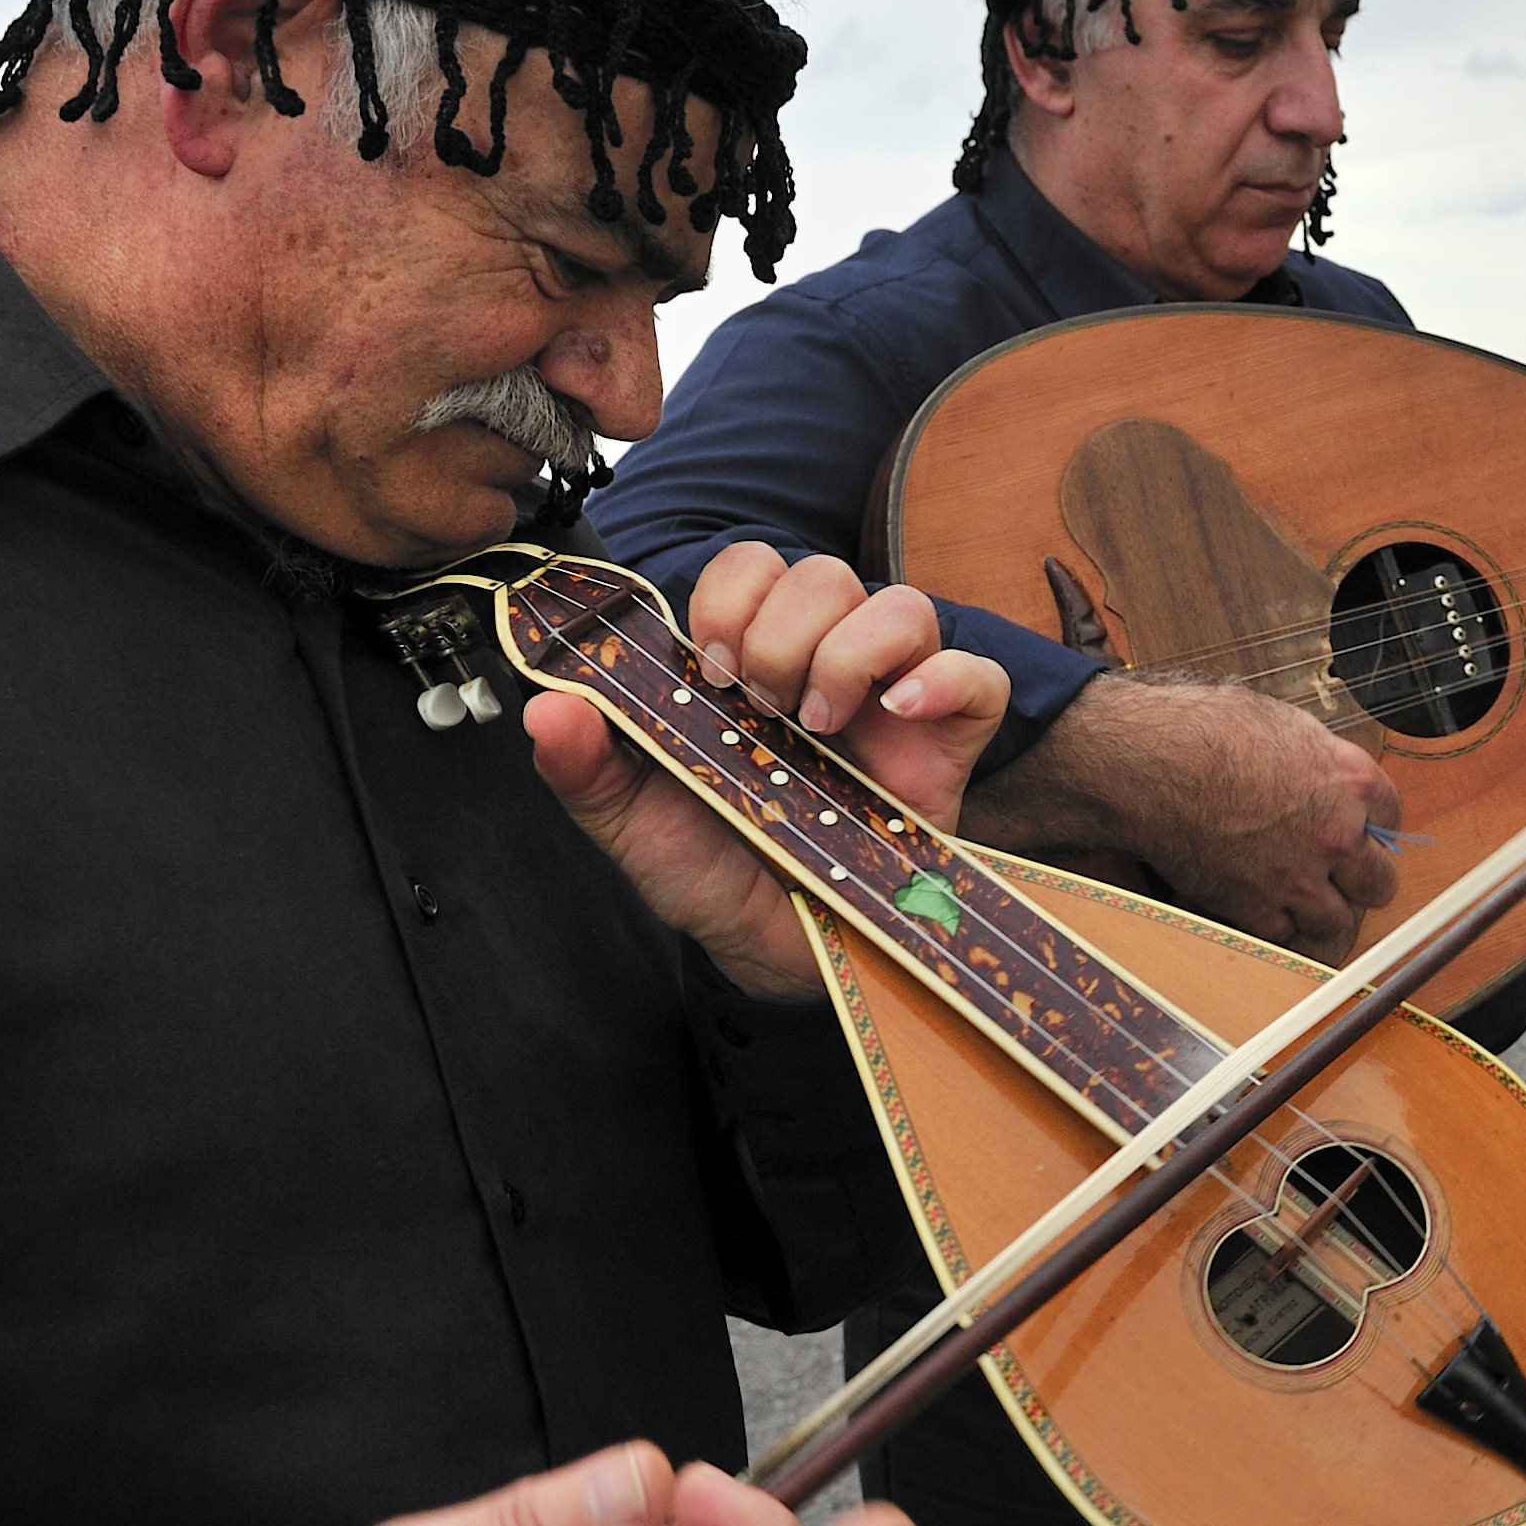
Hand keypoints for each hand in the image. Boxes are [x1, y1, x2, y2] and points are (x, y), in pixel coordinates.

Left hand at [530, 543, 1010, 999]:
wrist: (776, 957)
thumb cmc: (714, 877)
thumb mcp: (633, 825)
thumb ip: (586, 765)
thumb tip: (548, 707)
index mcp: (750, 667)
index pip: (753, 568)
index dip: (731, 595)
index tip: (713, 667)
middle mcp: (823, 670)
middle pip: (825, 574)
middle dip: (781, 630)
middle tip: (760, 704)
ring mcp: (893, 704)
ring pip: (901, 606)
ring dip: (849, 651)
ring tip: (817, 723)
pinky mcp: (949, 746)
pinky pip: (977, 677)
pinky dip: (944, 679)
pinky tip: (900, 713)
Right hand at [977, 675, 1403, 960]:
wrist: (1152, 764)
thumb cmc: (1206, 730)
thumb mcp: (1282, 725)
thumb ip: (1318, 760)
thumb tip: (1322, 772)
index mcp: (1352, 782)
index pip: (1393, 818)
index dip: (1375, 827)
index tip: (1361, 831)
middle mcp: (1337, 836)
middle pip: (1379, 883)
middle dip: (1363, 879)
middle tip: (1342, 874)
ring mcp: (1298, 879)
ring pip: (1337, 920)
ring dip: (1323, 910)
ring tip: (1302, 897)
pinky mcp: (1254, 907)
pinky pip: (1284, 932)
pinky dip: (1274, 922)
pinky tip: (1260, 901)